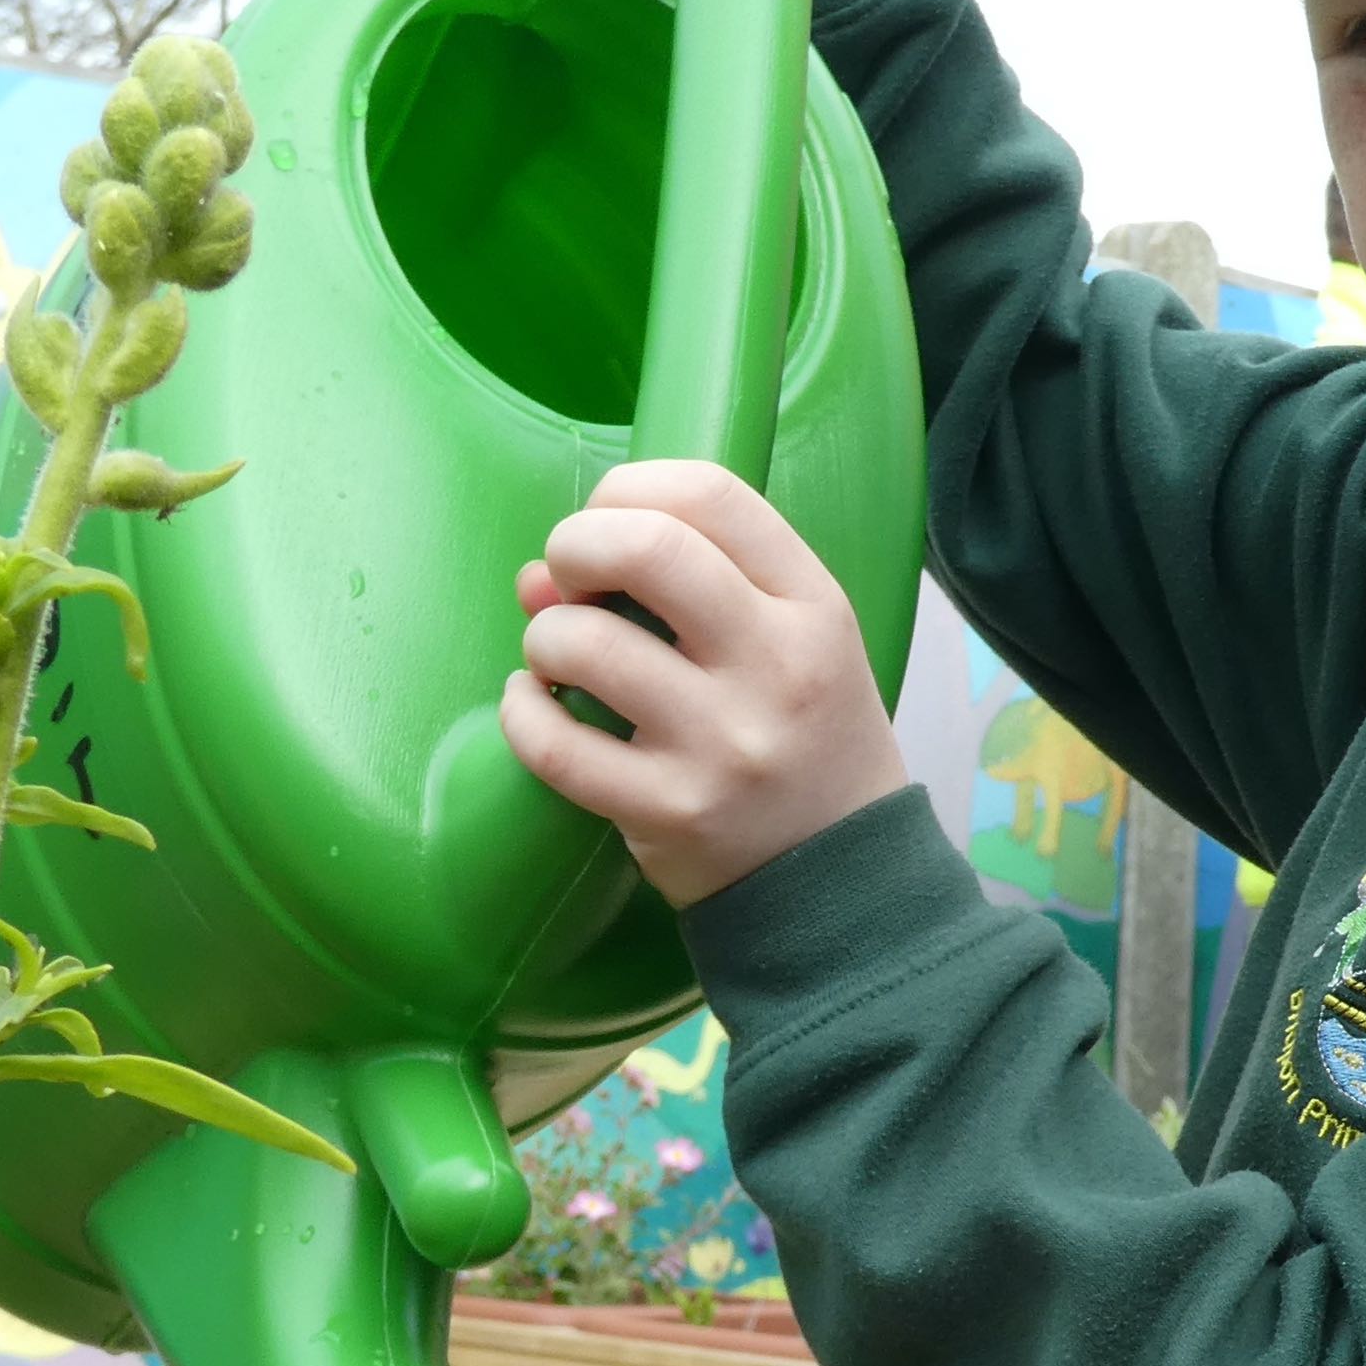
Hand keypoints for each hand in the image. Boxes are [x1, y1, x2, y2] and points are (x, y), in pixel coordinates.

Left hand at [499, 460, 909, 907]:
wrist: (843, 878)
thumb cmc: (804, 739)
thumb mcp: (788, 642)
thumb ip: (686, 587)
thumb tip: (540, 570)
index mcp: (812, 606)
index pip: (709, 494)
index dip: (630, 488)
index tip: (609, 520)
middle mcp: (775, 666)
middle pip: (645, 547)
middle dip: (575, 543)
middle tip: (569, 580)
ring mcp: (721, 743)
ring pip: (584, 642)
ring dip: (545, 637)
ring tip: (559, 657)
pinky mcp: (669, 812)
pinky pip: (553, 744)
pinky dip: (521, 713)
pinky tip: (536, 707)